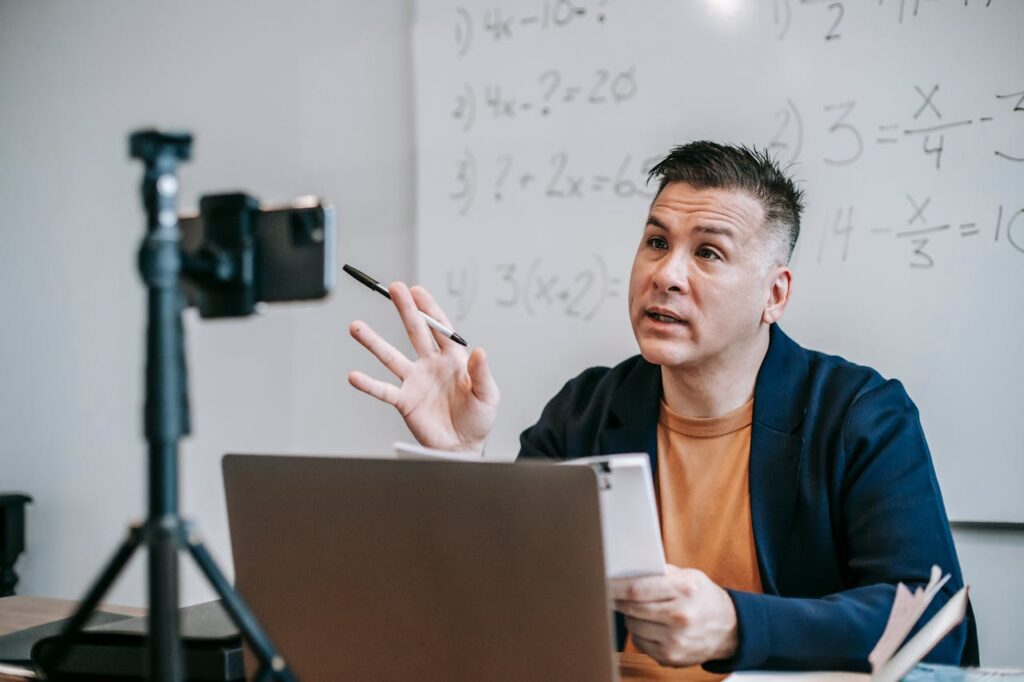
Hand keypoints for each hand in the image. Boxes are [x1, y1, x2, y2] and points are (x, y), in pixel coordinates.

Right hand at [348, 282, 498, 451]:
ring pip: (391, 357)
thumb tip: (479, 351)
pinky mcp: (405, 401)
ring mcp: (415, 381)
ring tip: (356, 326)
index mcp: (453, 359)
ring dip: (373, 342)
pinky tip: (354, 376)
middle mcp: (431, 365)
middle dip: (406, 309)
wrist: (462, 448)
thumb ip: (481, 373)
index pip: (441, 328)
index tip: (417, 291)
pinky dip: (369, 384)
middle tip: (394, 289)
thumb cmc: (478, 420)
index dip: (429, 308)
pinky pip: (384, 390)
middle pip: (416, 332)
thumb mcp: (488, 395)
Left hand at [611, 565, 738, 667]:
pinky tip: (652, 625)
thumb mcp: (688, 576)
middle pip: (632, 609)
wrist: (728, 628)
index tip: (601, 582)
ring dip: (630, 616)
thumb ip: (659, 573)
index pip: (637, 589)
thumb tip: (625, 570)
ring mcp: (676, 640)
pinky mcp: (672, 658)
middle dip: (617, 601)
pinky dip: (640, 633)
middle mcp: (681, 617)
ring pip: (633, 626)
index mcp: (685, 590)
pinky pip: (640, 643)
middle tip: (610, 593)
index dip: (614, 587)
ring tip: (641, 609)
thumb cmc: (702, 596)